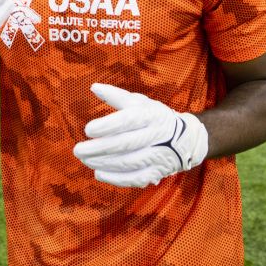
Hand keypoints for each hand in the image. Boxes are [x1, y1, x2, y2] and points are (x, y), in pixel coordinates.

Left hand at [72, 83, 208, 187]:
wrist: (187, 139)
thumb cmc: (154, 117)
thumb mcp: (140, 102)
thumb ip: (116, 96)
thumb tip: (93, 87)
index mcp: (151, 115)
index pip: (128, 120)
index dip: (107, 126)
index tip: (88, 129)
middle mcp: (156, 136)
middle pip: (125, 144)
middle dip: (99, 148)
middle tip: (78, 150)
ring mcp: (157, 156)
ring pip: (128, 163)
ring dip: (103, 163)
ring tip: (85, 160)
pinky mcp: (157, 172)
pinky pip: (135, 179)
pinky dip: (116, 179)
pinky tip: (98, 173)